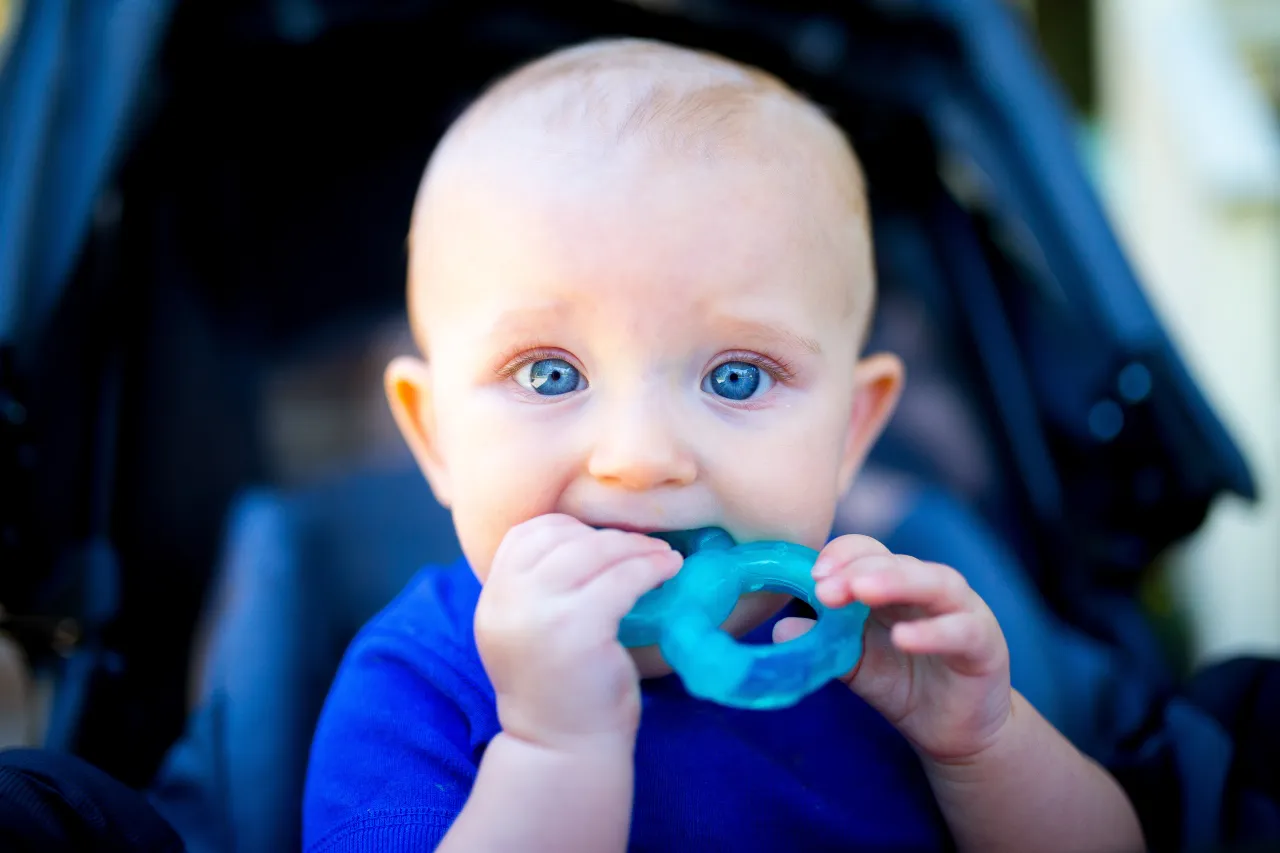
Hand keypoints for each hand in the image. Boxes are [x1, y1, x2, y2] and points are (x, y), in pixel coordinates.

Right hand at [476, 514, 681, 752]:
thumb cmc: (560, 692)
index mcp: (492, 601)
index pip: (524, 536)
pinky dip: (651, 567)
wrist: (562, 753)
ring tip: (661, 556)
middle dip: (608, 535)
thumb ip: (538, 590)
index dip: (567, 529)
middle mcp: (507, 602)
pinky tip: (668, 570)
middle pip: (560, 537)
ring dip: (635, 547)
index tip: (601, 541)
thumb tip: (587, 539)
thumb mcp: (529, 633)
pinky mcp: (578, 628)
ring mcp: (539, 614)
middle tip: (644, 546)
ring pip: (593, 550)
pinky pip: (622, 578)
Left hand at [773, 535, 1010, 765]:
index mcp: (894, 583)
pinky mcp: (985, 643)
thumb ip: (823, 644)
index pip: (866, 551)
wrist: (954, 730)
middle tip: (825, 589)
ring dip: (894, 581)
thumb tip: (781, 629)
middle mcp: (928, 586)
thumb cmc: (904, 683)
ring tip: (860, 591)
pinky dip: (932, 632)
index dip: (839, 557)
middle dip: (856, 568)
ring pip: (933, 581)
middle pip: (895, 559)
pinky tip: (903, 638)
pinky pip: (960, 630)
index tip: (811, 578)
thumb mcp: (855, 663)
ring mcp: (961, 609)